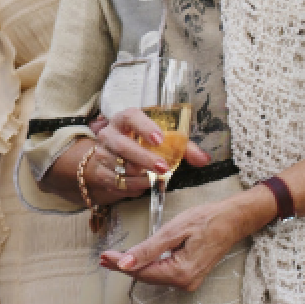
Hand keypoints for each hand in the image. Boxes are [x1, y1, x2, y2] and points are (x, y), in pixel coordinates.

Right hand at [94, 109, 209, 179]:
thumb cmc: (142, 145)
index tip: (160, 140)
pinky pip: (118, 183)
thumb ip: (184, 148)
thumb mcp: (162, 142)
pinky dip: (134, 187)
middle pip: (123, 145)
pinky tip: (143, 184)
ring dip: (141, 176)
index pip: (131, 117)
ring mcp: (103, 154)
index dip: (145, 127)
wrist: (112, 159)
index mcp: (124, 120)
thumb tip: (204, 159)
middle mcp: (109, 134)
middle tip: (164, 168)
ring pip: (121, 168)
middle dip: (144, 158)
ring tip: (155, 179)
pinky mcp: (100, 173)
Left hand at [99, 194, 255, 291]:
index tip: (103, 256)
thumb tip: (123, 264)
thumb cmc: (206, 220)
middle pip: (146, 276)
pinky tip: (135, 260)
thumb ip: (147, 250)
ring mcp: (188, 281)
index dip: (120, 265)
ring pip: (154, 275)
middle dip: (124, 266)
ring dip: (134, 266)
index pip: (141, 272)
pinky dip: (148, 265)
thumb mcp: (173, 231)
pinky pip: (163, 272)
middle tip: (103, 258)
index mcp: (180, 273)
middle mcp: (184, 283)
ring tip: (113, 258)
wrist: (232, 220)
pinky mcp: (189, 275)